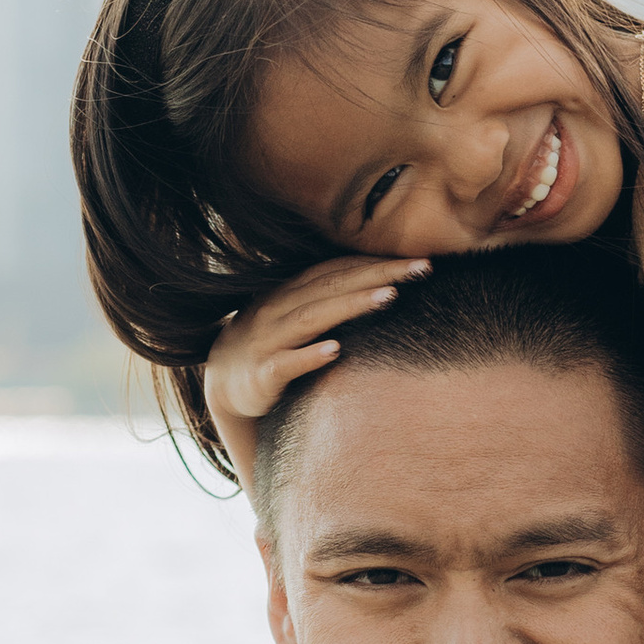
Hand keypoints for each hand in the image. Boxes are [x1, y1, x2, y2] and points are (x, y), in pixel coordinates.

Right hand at [204, 256, 429, 482]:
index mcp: (292, 292)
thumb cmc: (273, 345)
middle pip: (333, 285)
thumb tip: (386, 283)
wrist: (222, 382)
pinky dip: (310, 356)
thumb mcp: (298, 315)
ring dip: (351, 306)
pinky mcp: (262, 375)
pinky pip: (286, 363)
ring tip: (389, 298)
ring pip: (312, 317)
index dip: (378, 262)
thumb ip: (332, 299)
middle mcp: (279, 308)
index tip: (421, 261)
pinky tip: (336, 350)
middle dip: (378, 274)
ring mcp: (268, 340)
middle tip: (421, 268)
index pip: (339, 269)